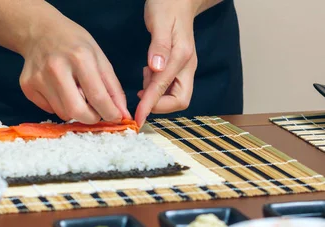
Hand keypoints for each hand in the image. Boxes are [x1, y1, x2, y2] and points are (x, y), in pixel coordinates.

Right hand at [18, 10, 130, 123]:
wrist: (40, 31)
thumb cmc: (74, 43)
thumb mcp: (99, 58)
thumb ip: (113, 88)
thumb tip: (122, 114)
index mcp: (80, 58)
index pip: (98, 97)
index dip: (110, 113)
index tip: (115, 117)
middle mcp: (56, 68)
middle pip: (77, 111)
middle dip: (92, 118)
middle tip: (96, 113)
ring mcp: (38, 78)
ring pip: (63, 113)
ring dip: (75, 111)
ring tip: (76, 93)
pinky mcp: (27, 86)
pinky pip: (50, 110)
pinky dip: (60, 106)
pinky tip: (59, 90)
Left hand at [135, 0, 199, 125]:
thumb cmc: (169, 5)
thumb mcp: (160, 22)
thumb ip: (159, 46)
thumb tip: (156, 69)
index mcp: (182, 57)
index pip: (165, 89)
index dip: (150, 105)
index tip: (137, 117)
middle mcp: (187, 66)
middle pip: (179, 101)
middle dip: (159, 104)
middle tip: (141, 92)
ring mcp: (185, 68)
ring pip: (174, 96)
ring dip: (156, 94)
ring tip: (144, 76)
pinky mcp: (179, 68)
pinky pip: (169, 87)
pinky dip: (156, 87)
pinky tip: (148, 73)